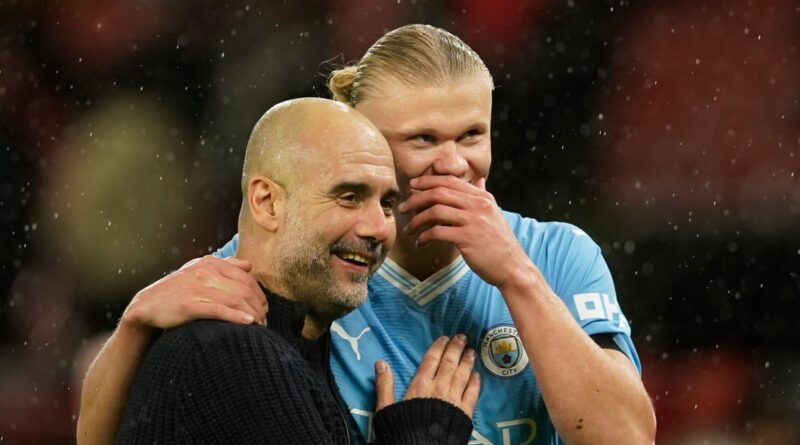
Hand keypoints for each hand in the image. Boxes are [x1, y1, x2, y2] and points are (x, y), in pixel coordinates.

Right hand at [121, 256, 266, 329]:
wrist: (147, 305)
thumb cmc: (177, 290)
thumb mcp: (199, 271)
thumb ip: (225, 266)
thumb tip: (249, 265)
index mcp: (210, 263)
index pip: (246, 277)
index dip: (260, 294)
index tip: (264, 308)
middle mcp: (205, 272)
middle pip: (244, 289)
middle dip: (259, 306)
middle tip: (265, 321)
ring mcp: (197, 287)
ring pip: (235, 299)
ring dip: (252, 314)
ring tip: (260, 326)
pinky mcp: (188, 304)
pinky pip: (219, 310)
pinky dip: (236, 316)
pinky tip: (248, 323)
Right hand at [374, 335, 479, 417]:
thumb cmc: (403, 429)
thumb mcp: (386, 409)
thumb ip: (384, 385)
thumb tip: (380, 363)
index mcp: (420, 385)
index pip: (431, 359)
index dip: (439, 347)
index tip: (445, 338)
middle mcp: (439, 387)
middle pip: (450, 363)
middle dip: (456, 348)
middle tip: (462, 337)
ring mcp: (454, 399)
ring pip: (463, 374)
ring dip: (468, 361)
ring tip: (472, 351)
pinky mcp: (465, 412)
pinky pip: (472, 393)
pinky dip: (475, 382)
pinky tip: (477, 375)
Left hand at [398, 175, 530, 287]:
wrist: (512, 267)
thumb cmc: (499, 242)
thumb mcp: (494, 213)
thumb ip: (483, 195)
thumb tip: (479, 179)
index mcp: (482, 197)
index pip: (450, 181)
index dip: (428, 181)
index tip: (412, 185)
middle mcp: (478, 205)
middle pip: (439, 193)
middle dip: (416, 199)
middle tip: (403, 208)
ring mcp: (473, 221)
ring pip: (436, 211)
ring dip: (417, 220)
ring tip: (409, 229)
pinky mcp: (467, 238)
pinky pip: (437, 232)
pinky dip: (424, 236)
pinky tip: (420, 242)